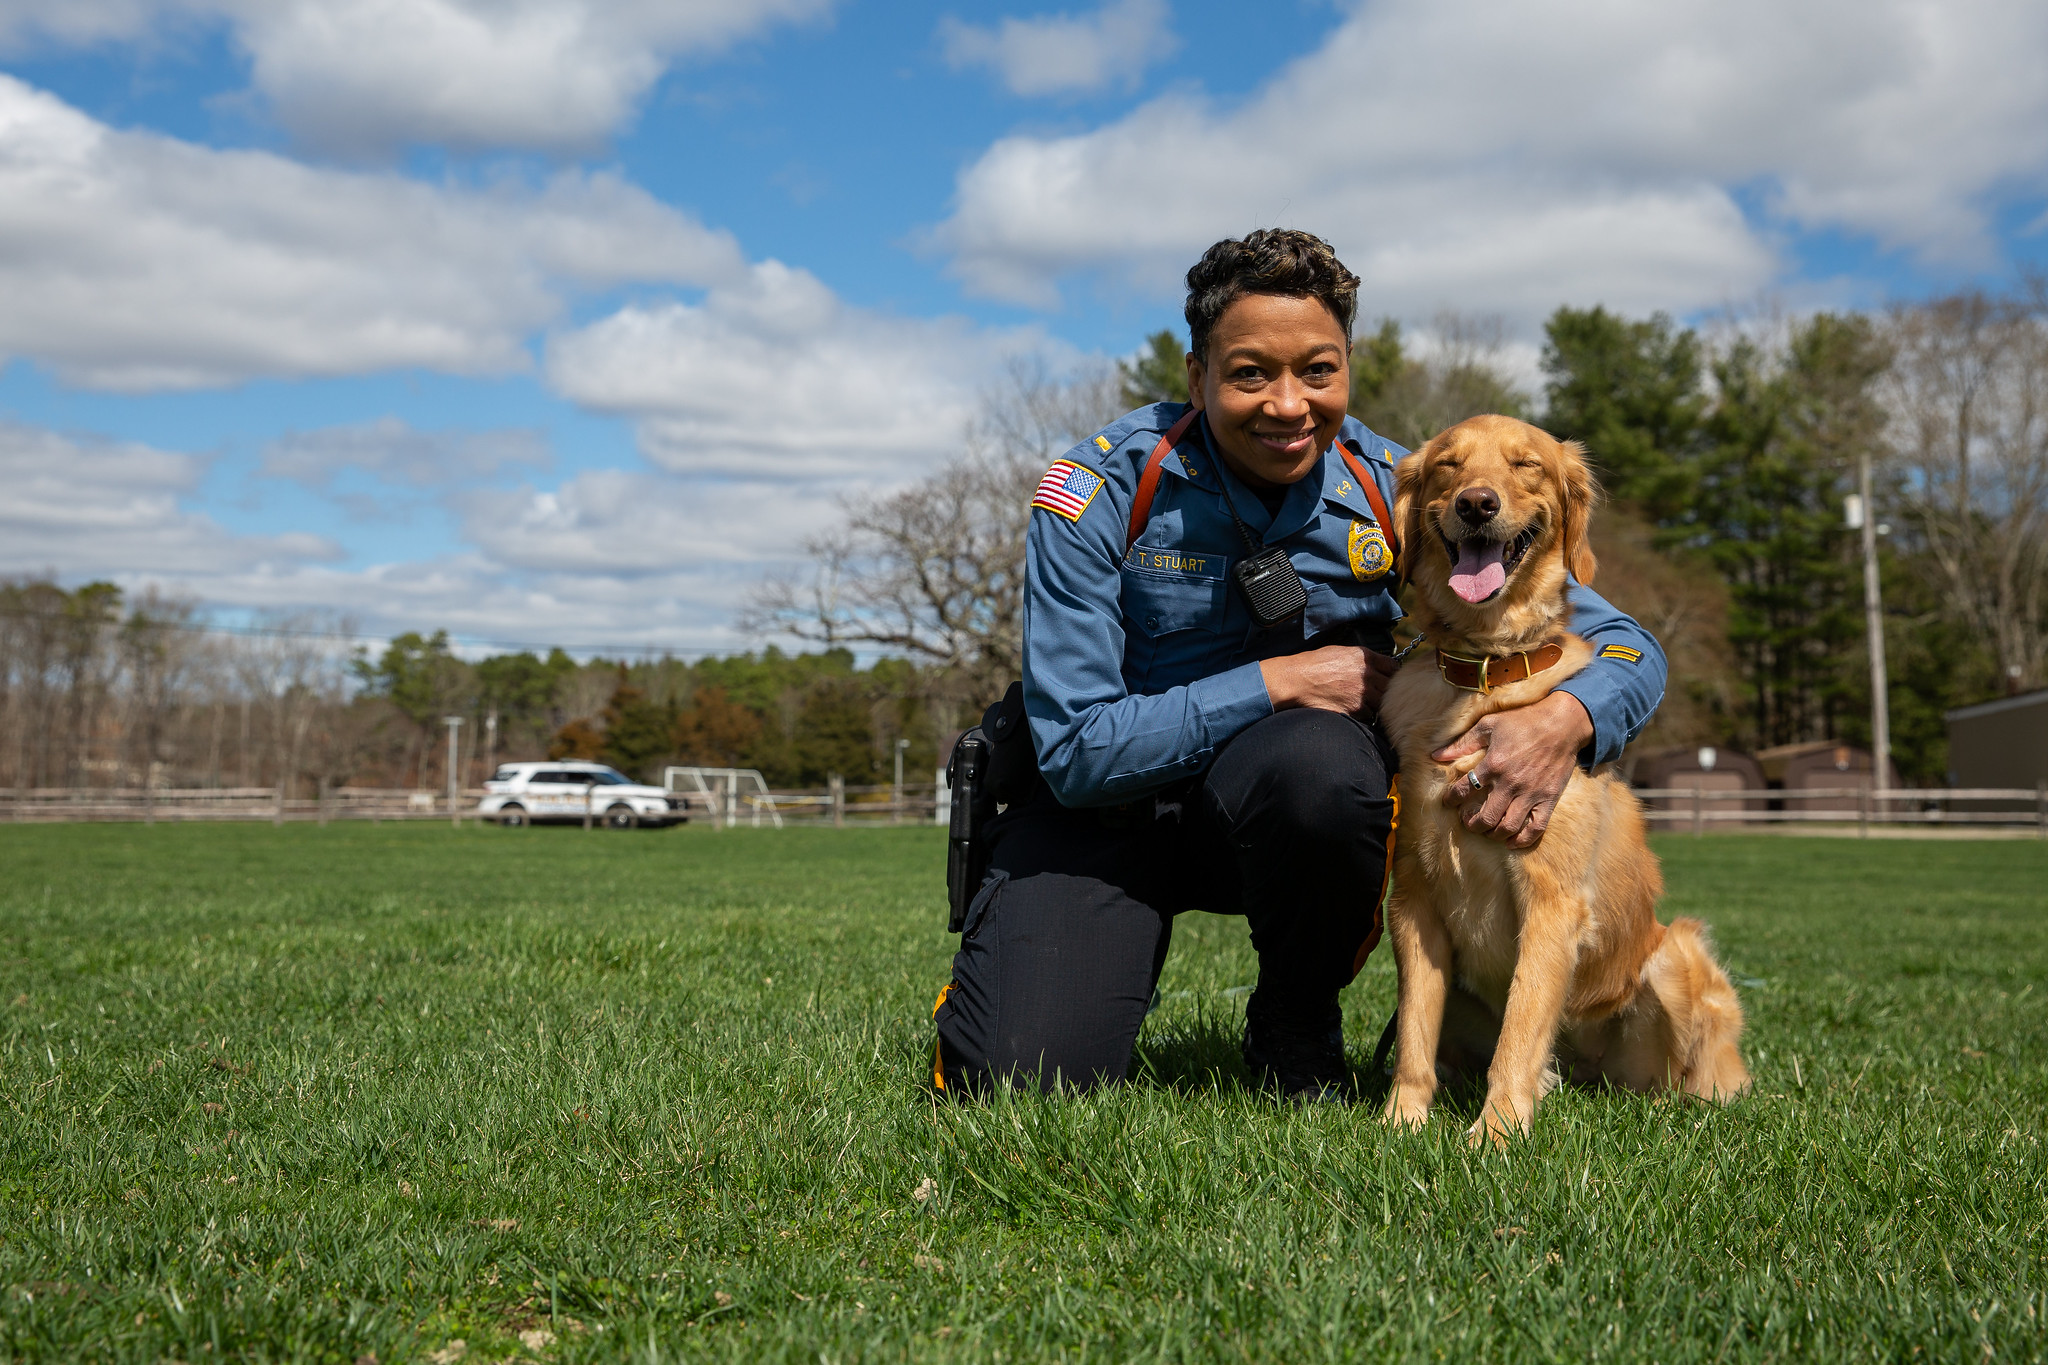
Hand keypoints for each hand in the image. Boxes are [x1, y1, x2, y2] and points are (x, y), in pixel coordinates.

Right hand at [1260, 646, 1398, 716]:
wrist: (1297, 680)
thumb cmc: (1313, 664)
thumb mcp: (1341, 651)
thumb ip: (1362, 659)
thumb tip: (1374, 666)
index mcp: (1365, 657)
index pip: (1394, 667)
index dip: (1392, 674)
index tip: (1389, 678)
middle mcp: (1368, 675)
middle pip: (1392, 687)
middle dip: (1386, 690)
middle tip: (1378, 693)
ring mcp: (1363, 694)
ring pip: (1383, 703)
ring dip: (1376, 704)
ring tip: (1364, 703)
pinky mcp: (1355, 710)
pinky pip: (1369, 715)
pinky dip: (1364, 714)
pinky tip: (1353, 710)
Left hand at [1433, 692, 1592, 847]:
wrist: (1562, 724)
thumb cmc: (1524, 721)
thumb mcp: (1489, 724)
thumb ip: (1463, 742)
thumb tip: (1436, 755)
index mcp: (1493, 764)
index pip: (1463, 790)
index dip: (1451, 799)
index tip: (1449, 801)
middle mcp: (1510, 783)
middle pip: (1486, 818)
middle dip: (1472, 824)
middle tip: (1468, 821)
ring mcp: (1531, 794)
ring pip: (1508, 827)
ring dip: (1493, 834)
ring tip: (1487, 829)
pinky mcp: (1548, 799)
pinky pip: (1536, 828)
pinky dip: (1522, 840)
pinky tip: (1511, 841)